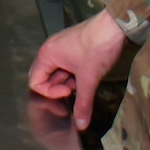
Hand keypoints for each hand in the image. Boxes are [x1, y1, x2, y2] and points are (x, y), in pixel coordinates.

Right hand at [28, 11, 128, 130]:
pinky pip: (66, 66)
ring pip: (57, 72)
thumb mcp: (89, 79)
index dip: (50, 92)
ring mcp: (61, 47)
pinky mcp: (72, 47)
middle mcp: (50, 49)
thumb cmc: (97, 45)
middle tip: (75, 89)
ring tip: (84, 81)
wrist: (114, 25)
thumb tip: (80, 124)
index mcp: (47, 54)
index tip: (68, 92)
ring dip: (68, 81)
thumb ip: (83, 103)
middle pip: (45, 77)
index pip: (35, 81)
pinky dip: (74, 74)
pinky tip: (88, 75)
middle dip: (59, 87)